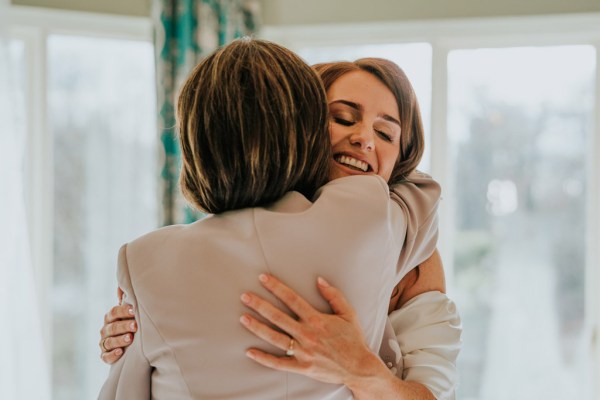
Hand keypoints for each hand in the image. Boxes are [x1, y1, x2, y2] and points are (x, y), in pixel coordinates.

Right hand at [99, 287, 136, 363]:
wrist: (130, 342)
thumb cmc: (132, 322)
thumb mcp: (131, 311)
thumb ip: (128, 297)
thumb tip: (125, 284)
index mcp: (111, 317)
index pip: (114, 312)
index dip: (123, 311)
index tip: (134, 310)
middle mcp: (106, 329)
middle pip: (112, 327)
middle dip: (124, 326)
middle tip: (135, 326)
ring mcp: (104, 342)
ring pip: (109, 341)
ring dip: (119, 340)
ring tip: (129, 339)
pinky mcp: (105, 355)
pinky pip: (105, 356)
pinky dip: (111, 355)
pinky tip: (119, 352)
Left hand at [239, 274, 383, 385]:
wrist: (359, 367)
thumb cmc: (353, 339)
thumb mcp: (348, 313)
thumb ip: (333, 295)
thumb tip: (320, 280)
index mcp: (317, 320)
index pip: (292, 299)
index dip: (276, 287)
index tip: (263, 278)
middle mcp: (307, 334)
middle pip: (278, 317)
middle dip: (260, 305)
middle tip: (245, 296)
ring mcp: (303, 351)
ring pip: (275, 338)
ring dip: (257, 327)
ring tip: (243, 318)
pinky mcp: (302, 367)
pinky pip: (279, 363)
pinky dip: (264, 358)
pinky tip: (250, 351)